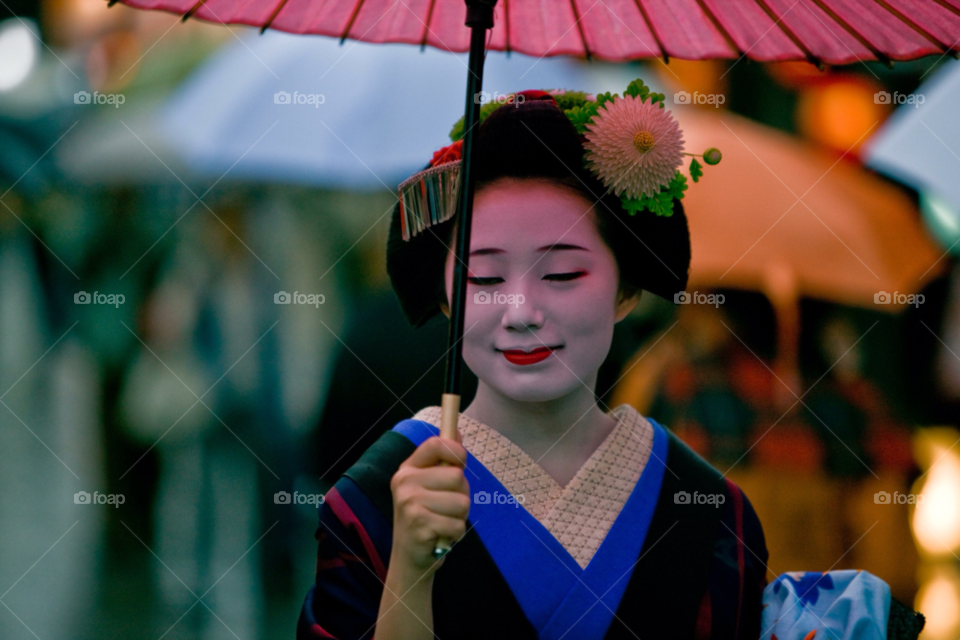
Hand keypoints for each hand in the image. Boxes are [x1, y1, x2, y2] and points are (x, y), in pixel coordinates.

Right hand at [389, 435, 469, 576]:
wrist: (408, 559)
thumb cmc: (424, 518)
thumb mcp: (428, 487)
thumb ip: (442, 461)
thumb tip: (458, 433)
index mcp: (407, 470)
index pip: (436, 444)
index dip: (456, 450)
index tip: (461, 462)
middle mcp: (405, 483)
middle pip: (457, 476)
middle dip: (461, 495)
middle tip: (445, 508)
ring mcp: (411, 504)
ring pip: (462, 502)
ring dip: (459, 517)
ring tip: (442, 522)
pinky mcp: (420, 525)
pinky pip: (458, 524)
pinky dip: (455, 533)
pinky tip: (440, 536)